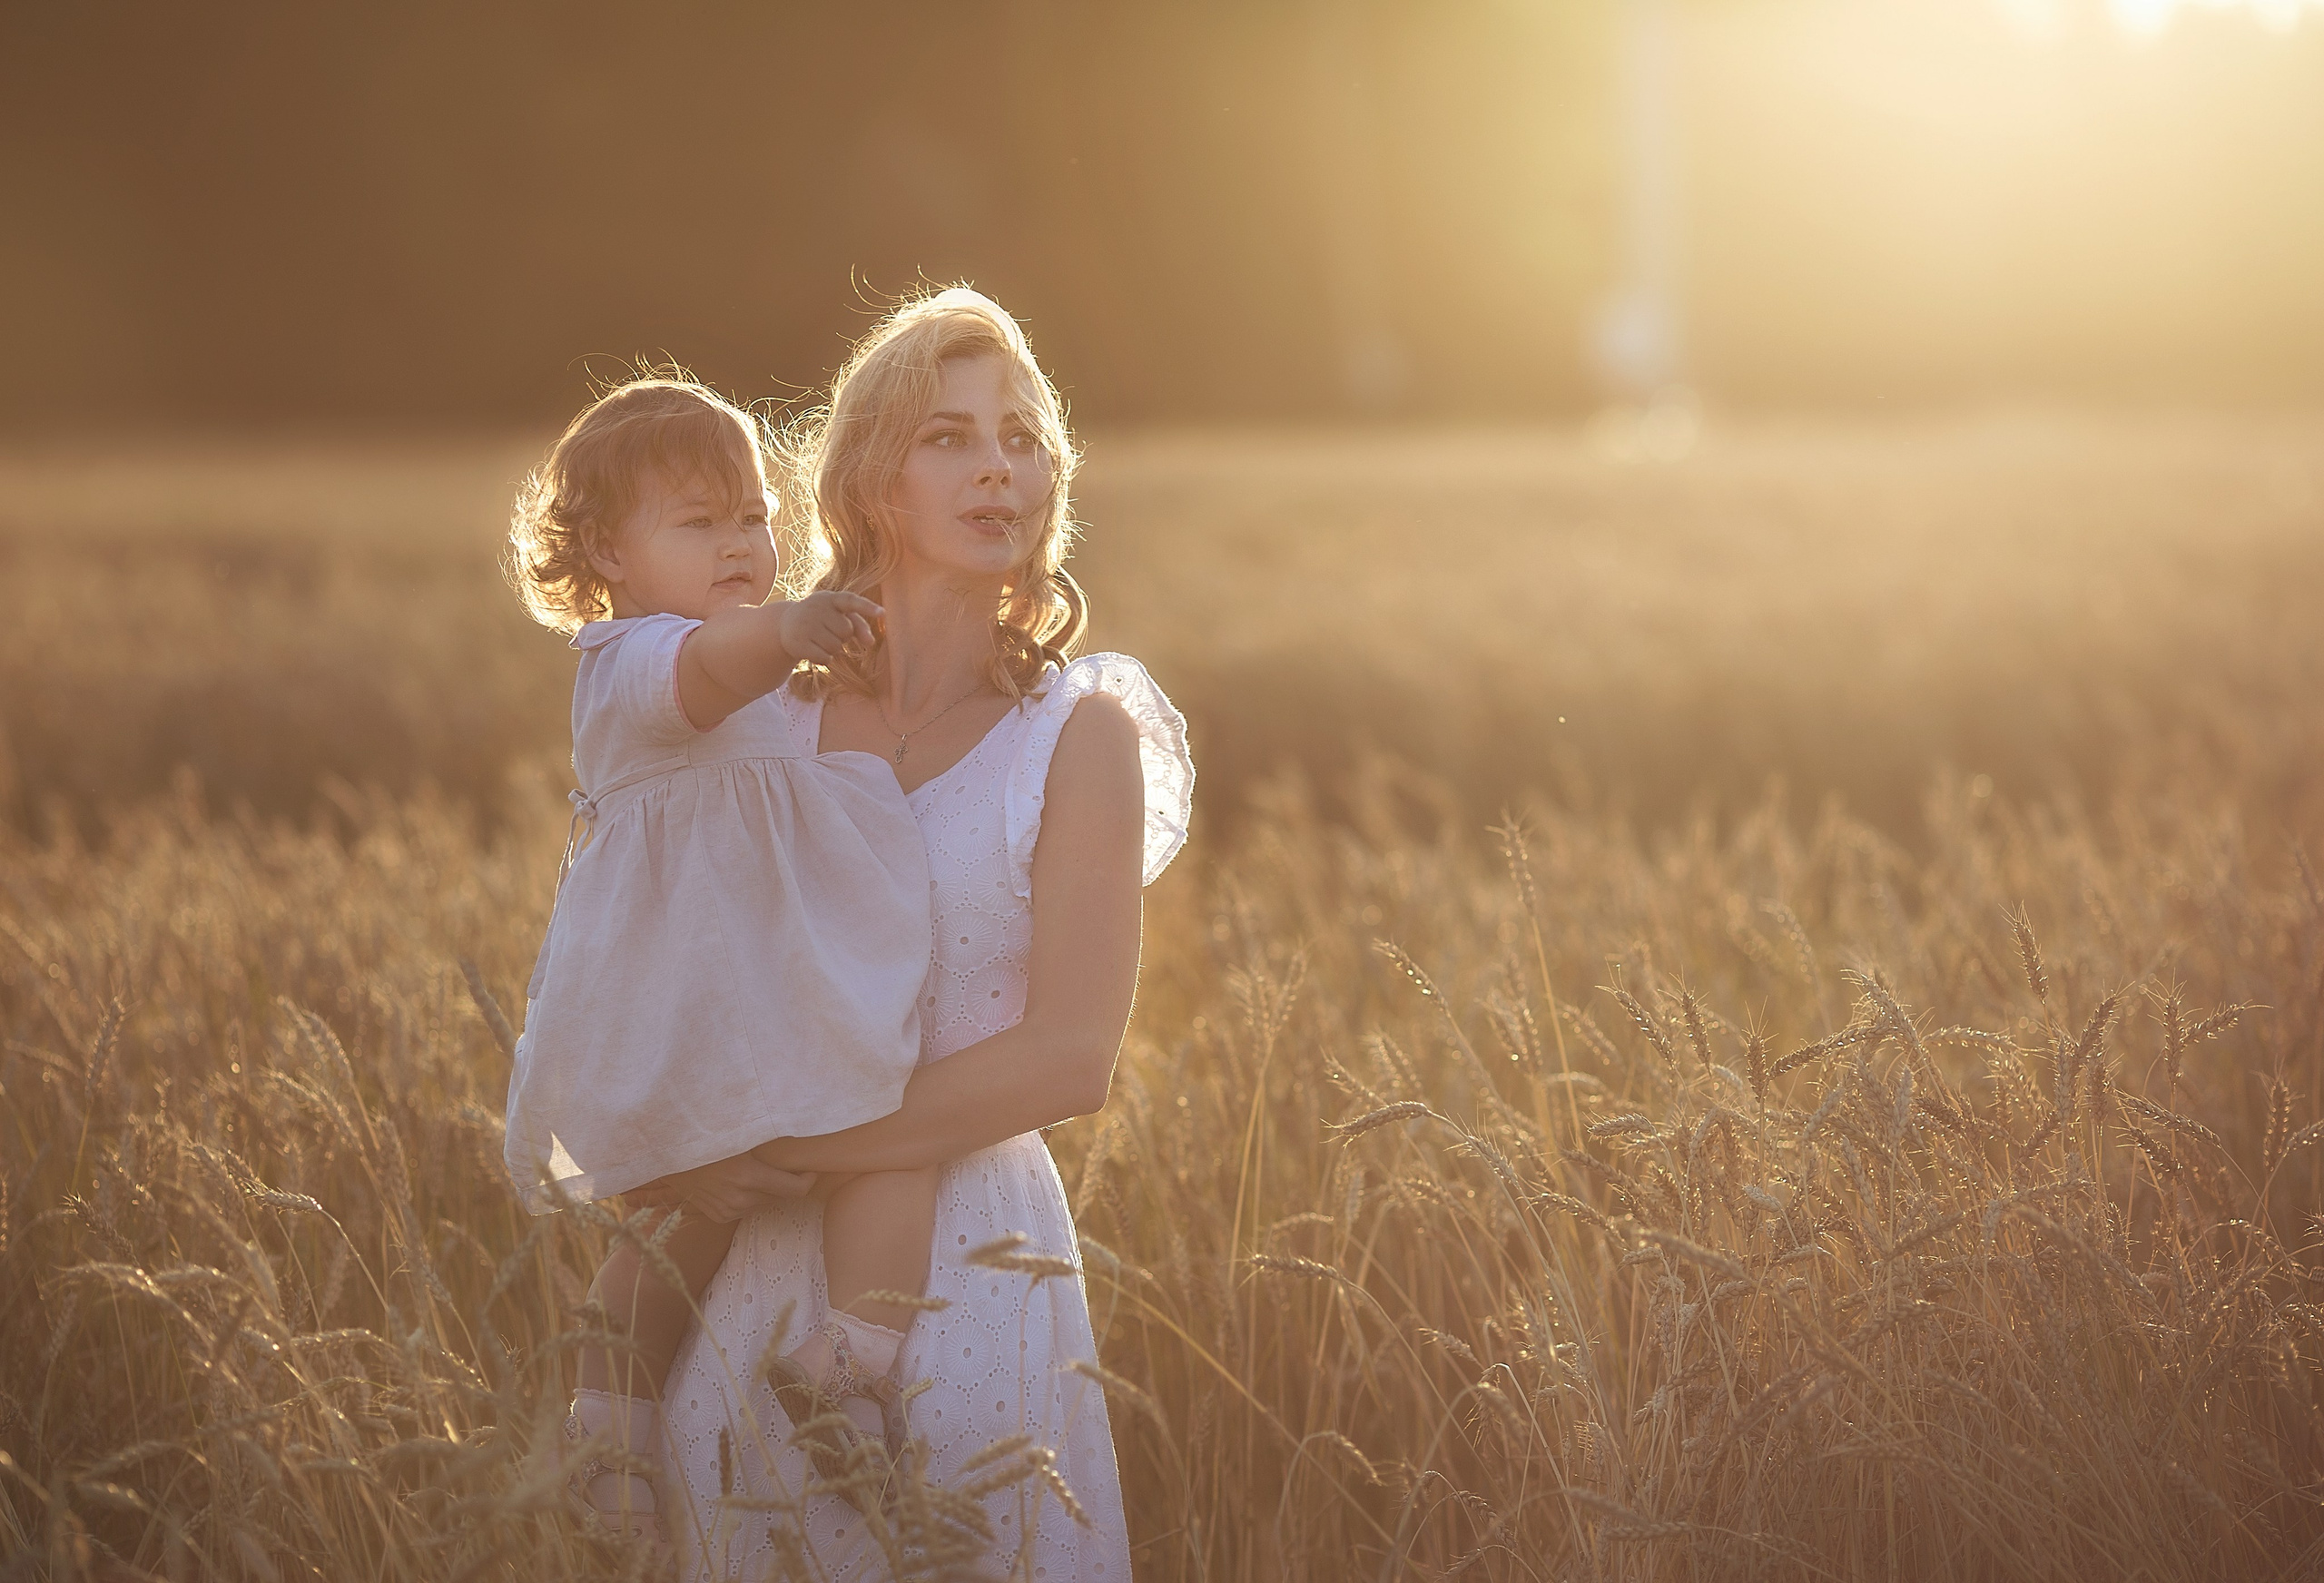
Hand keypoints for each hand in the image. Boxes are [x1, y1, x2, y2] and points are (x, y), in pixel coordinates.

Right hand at [627, 1151, 817, 1223]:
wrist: (668, 1152)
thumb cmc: (708, 1135)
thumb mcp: (742, 1134)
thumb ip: (771, 1140)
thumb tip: (802, 1129)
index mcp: (749, 1176)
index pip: (795, 1189)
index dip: (808, 1180)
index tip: (811, 1169)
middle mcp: (741, 1198)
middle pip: (781, 1197)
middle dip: (788, 1183)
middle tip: (788, 1166)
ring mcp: (728, 1210)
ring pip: (764, 1203)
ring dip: (768, 1191)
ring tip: (761, 1171)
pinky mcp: (719, 1216)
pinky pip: (746, 1209)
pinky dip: (750, 1197)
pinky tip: (740, 1182)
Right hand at [776, 590, 881, 664]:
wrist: (786, 624)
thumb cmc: (822, 619)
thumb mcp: (838, 615)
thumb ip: (859, 624)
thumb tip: (871, 642)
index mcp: (830, 598)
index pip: (851, 600)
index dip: (867, 607)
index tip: (883, 613)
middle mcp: (816, 608)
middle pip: (846, 631)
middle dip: (842, 636)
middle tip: (829, 631)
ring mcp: (805, 625)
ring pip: (836, 647)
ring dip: (833, 649)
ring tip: (820, 639)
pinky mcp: (798, 643)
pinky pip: (825, 658)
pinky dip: (824, 659)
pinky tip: (815, 650)